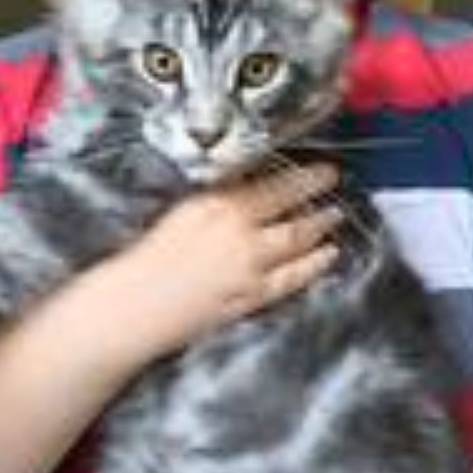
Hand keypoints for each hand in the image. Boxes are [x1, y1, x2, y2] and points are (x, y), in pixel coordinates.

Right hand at [101, 162, 344, 363]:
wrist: (136, 303)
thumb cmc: (148, 257)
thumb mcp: (183, 211)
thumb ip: (219, 196)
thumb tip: (251, 184)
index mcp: (218, 205)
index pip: (272, 185)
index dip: (303, 177)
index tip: (322, 169)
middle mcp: (240, 232)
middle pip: (292, 210)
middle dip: (319, 196)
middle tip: (337, 185)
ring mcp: (250, 266)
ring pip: (297, 241)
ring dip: (320, 227)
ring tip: (335, 216)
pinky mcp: (252, 296)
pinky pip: (293, 278)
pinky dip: (315, 265)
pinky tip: (328, 256)